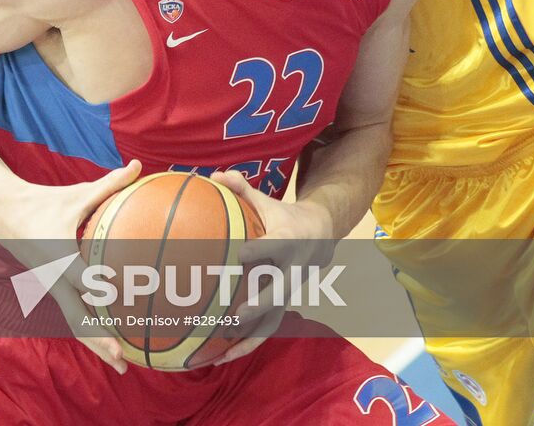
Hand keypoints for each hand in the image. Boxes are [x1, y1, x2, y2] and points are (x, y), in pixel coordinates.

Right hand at [0, 159, 141, 373]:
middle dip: (100, 339)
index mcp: (60, 256)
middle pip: (78, 318)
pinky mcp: (52, 290)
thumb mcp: (77, 194)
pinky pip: (72, 314)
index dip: (102, 292)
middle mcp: (54, 279)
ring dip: (96, 342)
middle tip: (123, 358)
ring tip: (121, 363)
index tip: (122, 305)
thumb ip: (110, 184)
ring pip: (75, 323)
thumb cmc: (46, 202)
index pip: (85, 280)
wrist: (5, 212)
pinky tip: (109, 341)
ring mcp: (51, 288)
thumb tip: (138, 166)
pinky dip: (89, 329)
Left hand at [209, 170, 334, 365]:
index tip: (240, 254)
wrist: (320, 237)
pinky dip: (245, 345)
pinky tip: (220, 356)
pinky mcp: (283, 306)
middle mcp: (291, 271)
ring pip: (272, 321)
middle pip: (277, 292)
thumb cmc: (283, 216)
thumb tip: (213, 175)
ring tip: (221, 353)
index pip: (274, 247)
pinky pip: (265, 330)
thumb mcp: (267, 201)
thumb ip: (241, 188)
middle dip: (258, 305)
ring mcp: (289, 293)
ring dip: (249, 339)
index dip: (259, 251)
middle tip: (235, 315)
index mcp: (287, 241)